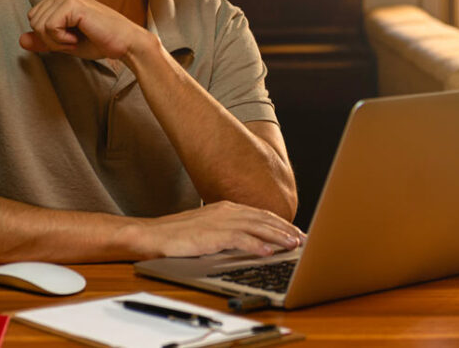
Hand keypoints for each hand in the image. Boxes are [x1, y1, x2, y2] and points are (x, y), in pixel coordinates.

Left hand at [19, 0, 146, 60]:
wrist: (125, 44)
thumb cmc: (99, 42)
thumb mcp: (64, 43)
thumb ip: (43, 40)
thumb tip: (20, 40)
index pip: (34, 19)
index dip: (48, 37)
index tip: (71, 38)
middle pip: (33, 21)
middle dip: (50, 39)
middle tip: (74, 39)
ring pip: (38, 25)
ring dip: (56, 41)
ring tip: (77, 38)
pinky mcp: (72, 3)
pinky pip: (49, 28)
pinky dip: (61, 40)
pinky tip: (78, 37)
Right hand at [129, 201, 306, 258]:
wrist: (155, 235)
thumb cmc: (179, 234)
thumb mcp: (209, 228)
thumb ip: (230, 230)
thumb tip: (251, 240)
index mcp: (227, 207)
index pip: (260, 214)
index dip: (280, 223)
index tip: (295, 232)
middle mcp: (227, 211)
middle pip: (264, 218)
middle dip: (286, 229)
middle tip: (303, 239)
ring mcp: (220, 221)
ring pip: (257, 227)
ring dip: (277, 236)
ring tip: (293, 245)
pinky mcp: (213, 234)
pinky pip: (240, 239)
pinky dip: (256, 244)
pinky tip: (268, 252)